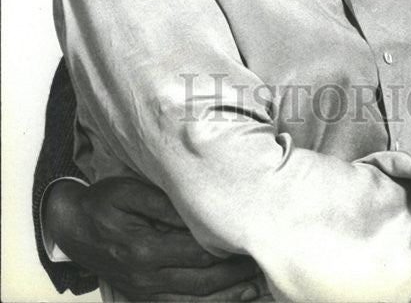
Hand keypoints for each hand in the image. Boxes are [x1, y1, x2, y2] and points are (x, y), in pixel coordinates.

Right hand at [43, 176, 262, 300]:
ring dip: (227, 297)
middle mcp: (146, 278)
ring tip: (256, 289)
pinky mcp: (142, 297)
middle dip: (236, 276)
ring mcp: (143, 292)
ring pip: (193, 301)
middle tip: (264, 264)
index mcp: (145, 249)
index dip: (229, 251)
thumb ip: (166, 204)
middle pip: (202, 282)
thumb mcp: (131, 192)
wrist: (73, 228)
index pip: (199, 254)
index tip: (254, 241)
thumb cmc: (105, 203)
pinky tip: (227, 300)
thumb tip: (202, 210)